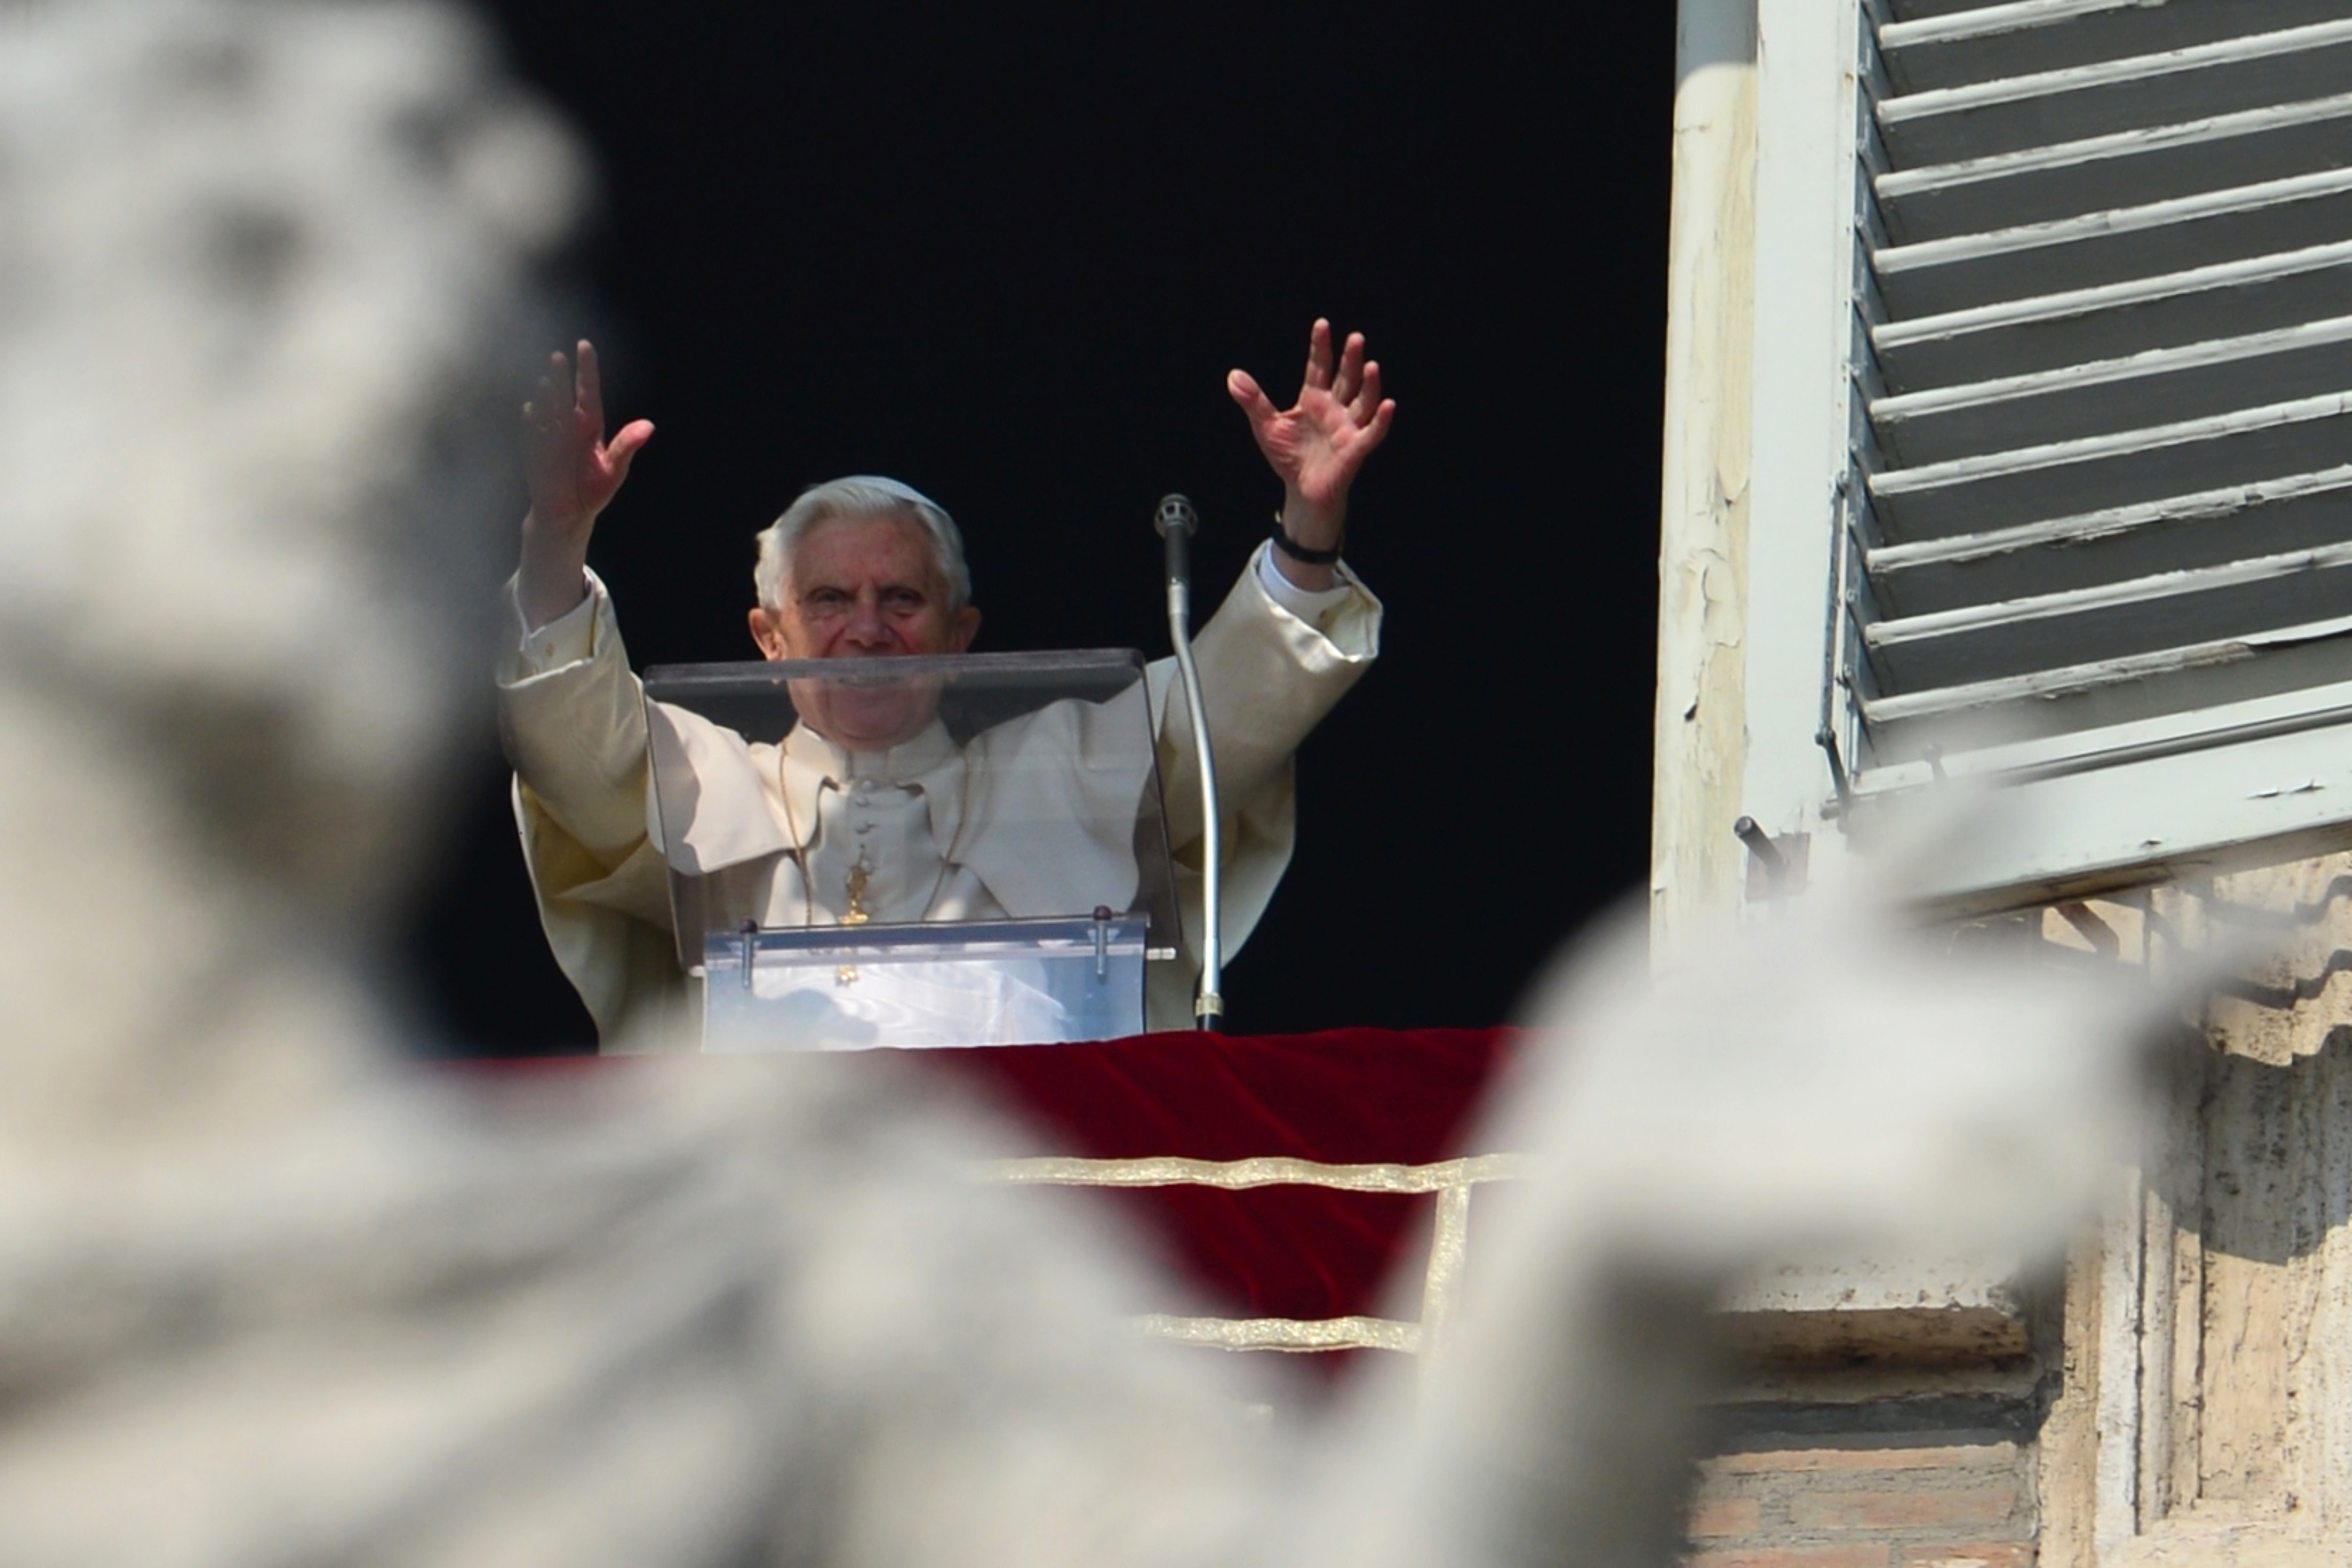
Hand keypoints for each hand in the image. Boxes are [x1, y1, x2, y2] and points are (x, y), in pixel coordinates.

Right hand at [516, 340, 652, 629]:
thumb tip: (649, 426)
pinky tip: (529, 409)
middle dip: (562, 379)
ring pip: (547, 414)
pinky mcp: (537, 458)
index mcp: (589, 426)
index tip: (583, 346)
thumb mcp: (615, 470)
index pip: (588, 393)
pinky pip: (534, 438)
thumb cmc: (592, 489)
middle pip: (565, 399)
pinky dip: (533, 425)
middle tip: (558, 356)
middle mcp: (568, 429)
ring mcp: (550, 441)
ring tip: (547, 382)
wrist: (570, 515)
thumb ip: (627, 446)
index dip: (586, 371)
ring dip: (545, 399)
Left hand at [1226, 319, 1396, 587]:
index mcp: (1313, 399)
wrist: (1301, 491)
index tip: (1322, 324)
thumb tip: (1233, 375)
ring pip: (1362, 402)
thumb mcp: (1266, 426)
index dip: (1320, 347)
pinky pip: (1372, 433)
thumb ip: (1253, 401)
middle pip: (1345, 379)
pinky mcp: (1355, 449)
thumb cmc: (1289, 457)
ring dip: (1369, 385)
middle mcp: (1335, 409)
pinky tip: (1388, 405)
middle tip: (1356, 337)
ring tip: (1372, 365)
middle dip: (1351, 359)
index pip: (1318, 367)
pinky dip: (1381, 420)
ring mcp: (1347, 428)